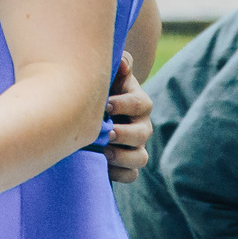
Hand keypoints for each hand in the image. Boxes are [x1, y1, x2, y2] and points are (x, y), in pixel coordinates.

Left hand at [105, 50, 151, 183]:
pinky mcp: (127, 166)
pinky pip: (131, 175)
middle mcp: (141, 126)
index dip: (125, 105)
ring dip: (124, 156)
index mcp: (138, 103)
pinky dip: (120, 173)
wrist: (94, 114)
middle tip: (108, 132)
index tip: (106, 106)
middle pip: (143, 133)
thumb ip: (119, 66)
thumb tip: (123, 63)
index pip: (141, 104)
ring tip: (106, 152)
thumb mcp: (110, 77)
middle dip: (126, 133)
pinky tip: (104, 166)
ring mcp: (136, 148)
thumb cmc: (103, 91)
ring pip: (141, 158)